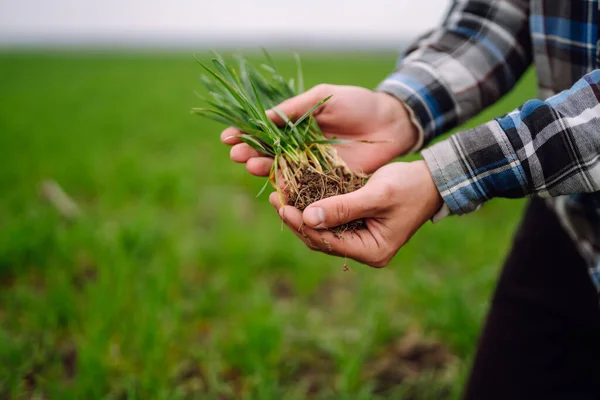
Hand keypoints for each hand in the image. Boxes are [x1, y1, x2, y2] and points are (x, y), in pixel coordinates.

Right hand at [221, 84, 418, 175]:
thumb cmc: (358, 103)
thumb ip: (295, 109)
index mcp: (296, 127)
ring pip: (284, 172)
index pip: (264, 132)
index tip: (228, 137)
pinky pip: (307, 187)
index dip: (245, 135)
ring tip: (253, 166)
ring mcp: (314, 166)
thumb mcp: (324, 98)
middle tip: (237, 155)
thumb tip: (263, 118)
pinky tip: (279, 186)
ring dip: (266, 170)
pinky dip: (292, 188)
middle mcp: (300, 149)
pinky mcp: (330, 182)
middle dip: (250, 154)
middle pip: (269, 155)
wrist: (392, 122)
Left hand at [269, 161, 442, 266]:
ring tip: (280, 194)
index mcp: (372, 251)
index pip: (328, 242)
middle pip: (320, 238)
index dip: (302, 225)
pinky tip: (296, 192)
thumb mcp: (377, 195)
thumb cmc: (409, 187)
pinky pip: (329, 218)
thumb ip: (343, 207)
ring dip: (301, 211)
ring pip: (322, 229)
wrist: (432, 180)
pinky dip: (313, 205)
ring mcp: (360, 238)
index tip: (282, 206)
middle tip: (275, 198)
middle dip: (297, 218)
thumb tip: (308, 217)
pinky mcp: (357, 224)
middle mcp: (363, 249)